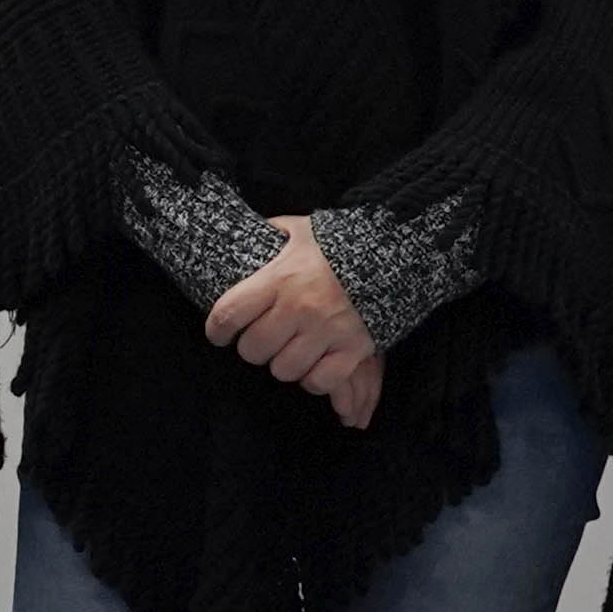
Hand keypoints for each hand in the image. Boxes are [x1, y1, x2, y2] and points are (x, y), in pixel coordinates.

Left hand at [204, 217, 381, 431]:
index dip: (217, 330)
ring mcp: (326, 331)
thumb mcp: (300, 230)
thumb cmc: (339, 243)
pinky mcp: (353, 349)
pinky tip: (314, 365)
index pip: (229, 314)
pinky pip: (319, 381)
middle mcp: (299, 307)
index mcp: (279, 278)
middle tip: (260, 341)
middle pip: (253, 349)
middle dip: (252, 348)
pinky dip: (313, 379)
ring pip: (283, 369)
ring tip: (289, 351)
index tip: (218, 335)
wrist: (395, 252)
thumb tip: (248, 233)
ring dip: (283, 364)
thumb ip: (271, 234)